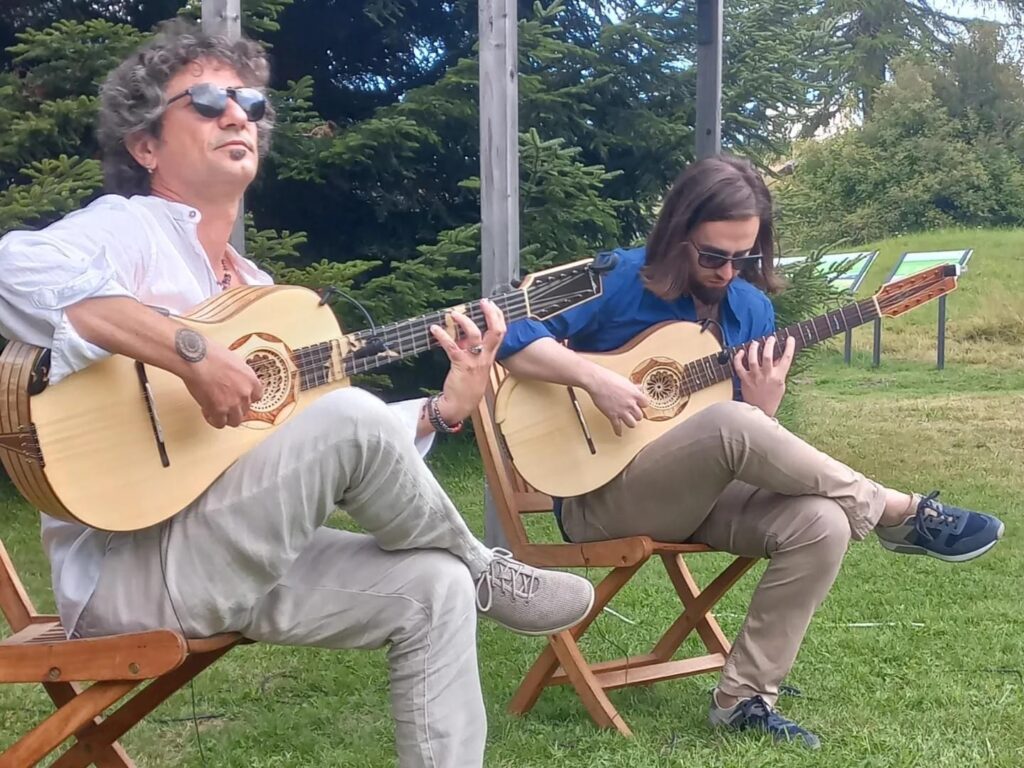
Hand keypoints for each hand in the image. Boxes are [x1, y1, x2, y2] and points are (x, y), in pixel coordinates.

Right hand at [182, 340, 263, 428]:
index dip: (246, 399)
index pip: (257, 397)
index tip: (239, 398)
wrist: (197, 358)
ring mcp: (233, 403)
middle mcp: (245, 393)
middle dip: (234, 408)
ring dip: (226, 417)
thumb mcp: (234, 361)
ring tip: (216, 411)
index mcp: (251, 380)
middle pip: (245, 410)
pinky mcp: (218, 410)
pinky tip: (207, 411)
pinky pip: (219, 423)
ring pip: (235, 421)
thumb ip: (238, 375)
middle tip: (224, 404)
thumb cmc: (211, 355)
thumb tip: (234, 380)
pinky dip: (213, 420)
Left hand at [429, 299, 505, 423]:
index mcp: (490, 357)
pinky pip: (452, 346)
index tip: (491, 305)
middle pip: (496, 331)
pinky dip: (442, 335)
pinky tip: (434, 329)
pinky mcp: (461, 365)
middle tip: (483, 302)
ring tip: (453, 314)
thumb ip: (474, 351)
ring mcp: (474, 361)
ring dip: (463, 321)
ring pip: (474, 334)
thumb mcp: (476, 367)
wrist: (460, 405)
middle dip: (491, 314)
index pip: (501, 333)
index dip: (498, 317)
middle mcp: (485, 357)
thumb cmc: (467, 387)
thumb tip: (464, 335)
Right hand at [586, 366, 648, 436]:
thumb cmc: (609, 379)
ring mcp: (621, 411)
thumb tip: (639, 387)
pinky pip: (617, 427)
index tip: (641, 406)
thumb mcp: (625, 381)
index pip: (646, 404)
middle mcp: (630, 404)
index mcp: (635, 394)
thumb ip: (633, 387)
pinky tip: (619, 433)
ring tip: (629, 422)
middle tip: (634, 414)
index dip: (643, 405)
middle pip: (640, 416)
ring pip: (632, 424)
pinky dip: (618, 431)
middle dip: (636, 415)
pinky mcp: (612, 415)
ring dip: (631, 423)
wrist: (597, 382)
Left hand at [732, 335, 794, 416]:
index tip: (790, 338)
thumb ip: (779, 370)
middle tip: (770, 339)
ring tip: (755, 343)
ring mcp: (755, 378)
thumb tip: (777, 357)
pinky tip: (740, 352)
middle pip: (767, 356)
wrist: (761, 411)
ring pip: (753, 359)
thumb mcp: (781, 384)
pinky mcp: (745, 380)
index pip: (786, 358)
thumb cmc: (772, 398)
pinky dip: (738, 358)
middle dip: (769, 344)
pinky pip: (739, 367)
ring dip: (754, 348)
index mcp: (779, 377)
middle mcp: (767, 376)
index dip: (789, 347)